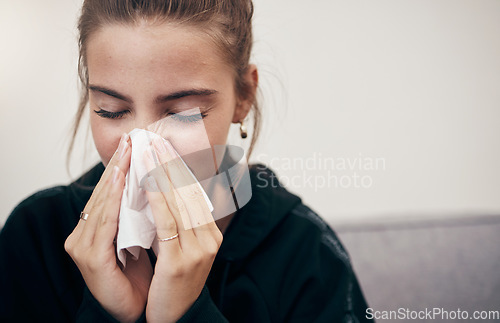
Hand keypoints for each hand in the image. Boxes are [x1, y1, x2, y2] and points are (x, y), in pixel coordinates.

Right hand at [65, 133, 152, 322]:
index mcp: (97, 229)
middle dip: (119, 164)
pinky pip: (104, 223)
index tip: (136, 143)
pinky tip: (119, 179)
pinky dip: (112, 199)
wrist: (137, 312)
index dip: (123, 167)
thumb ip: (141, 215)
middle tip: (132, 138)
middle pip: (104, 193)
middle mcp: (85, 234)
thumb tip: (159, 185)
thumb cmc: (141, 275)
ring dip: (116, 174)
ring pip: (103, 202)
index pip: (111, 192)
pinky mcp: (90, 257)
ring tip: (127, 151)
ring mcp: (84, 245)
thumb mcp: (142, 239)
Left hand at [143, 136, 222, 322]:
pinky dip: (157, 199)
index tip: (166, 147)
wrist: (178, 320)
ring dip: (162, 174)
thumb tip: (165, 195)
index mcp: (211, 234)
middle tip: (156, 138)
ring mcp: (198, 250)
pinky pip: (167, 223)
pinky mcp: (180, 261)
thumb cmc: (174, 284)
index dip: (179, 168)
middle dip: (171, 163)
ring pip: (179, 203)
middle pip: (189, 192)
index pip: (194, 194)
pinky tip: (147, 182)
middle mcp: (209, 238)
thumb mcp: (183, 250)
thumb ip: (180, 225)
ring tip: (149, 151)